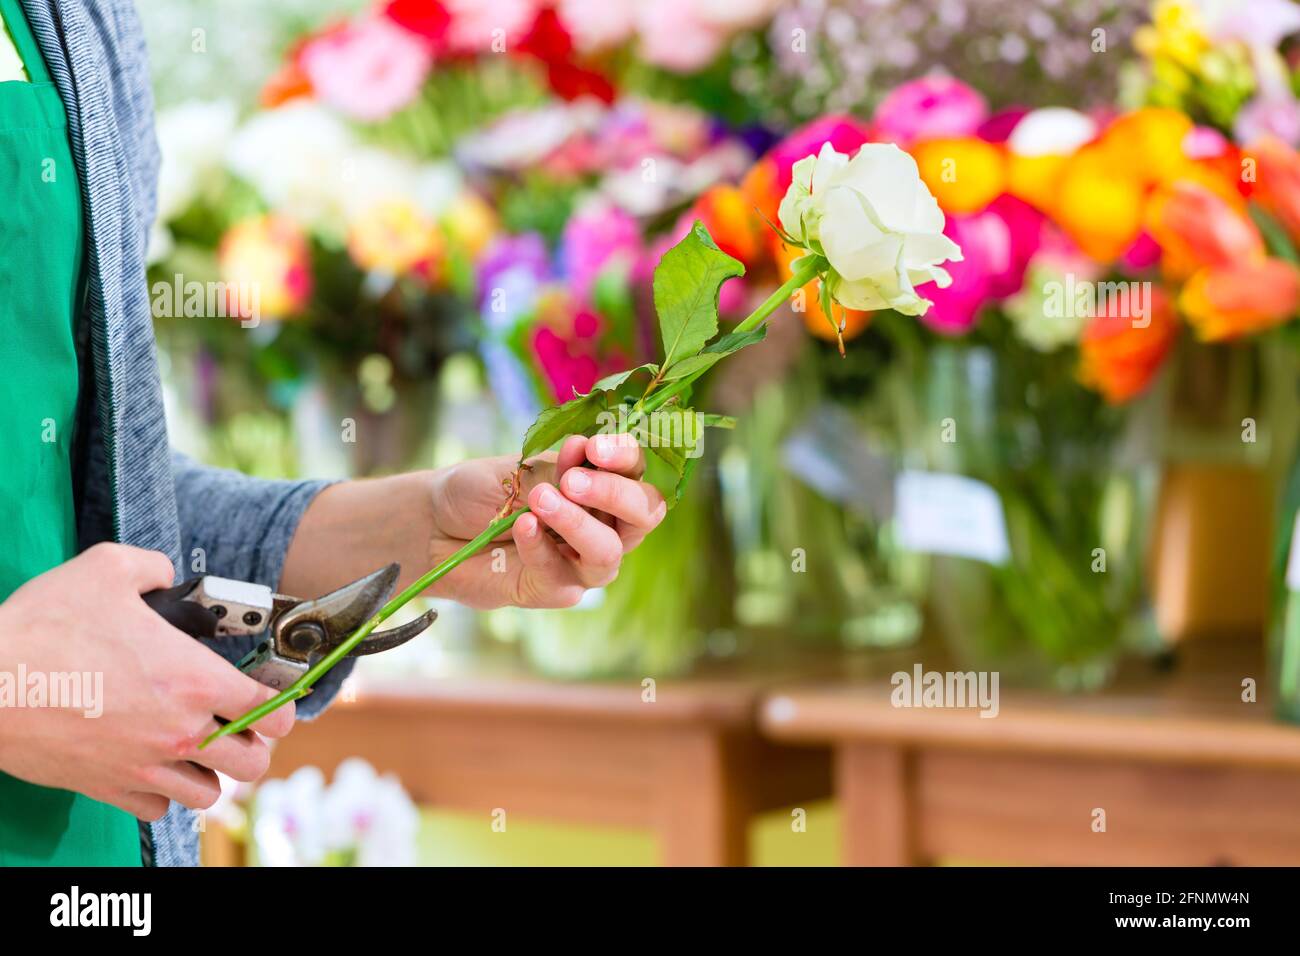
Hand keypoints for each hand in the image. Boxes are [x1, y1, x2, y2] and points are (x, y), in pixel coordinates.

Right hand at [0, 544, 294, 820]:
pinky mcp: (107, 787)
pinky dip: (164, 793)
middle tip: (237, 722)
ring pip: (210, 793)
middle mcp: (179, 732)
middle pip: (253, 762)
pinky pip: (158, 809)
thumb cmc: (41, 629)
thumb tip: (165, 575)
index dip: (280, 701)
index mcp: (194, 681)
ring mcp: (144, 766)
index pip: (274, 710)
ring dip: (212, 771)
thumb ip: (152, 568)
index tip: (269, 694)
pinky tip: (154, 763)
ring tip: (198, 745)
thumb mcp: (106, 569)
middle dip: (255, 742)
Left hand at [428, 433, 666, 607]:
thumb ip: (554, 471)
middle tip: (571, 480)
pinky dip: (540, 548)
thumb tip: (583, 450)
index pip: (636, 469)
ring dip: (577, 524)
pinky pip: (562, 576)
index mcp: (600, 483)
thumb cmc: (480, 491)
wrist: (432, 525)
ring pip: (609, 552)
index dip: (626, 457)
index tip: (593, 447)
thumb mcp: (517, 471)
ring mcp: (583, 560)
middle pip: (644, 514)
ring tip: (540, 502)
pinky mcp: (556, 590)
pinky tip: (520, 527)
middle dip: (614, 493)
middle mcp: (604, 523)